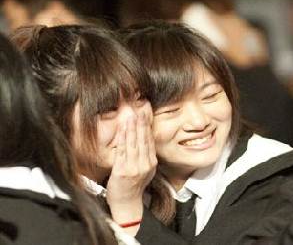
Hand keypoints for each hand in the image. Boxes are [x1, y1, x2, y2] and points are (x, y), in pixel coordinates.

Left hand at [106, 106, 156, 234]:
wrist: (127, 203)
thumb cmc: (133, 186)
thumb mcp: (144, 171)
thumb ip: (144, 156)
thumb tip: (143, 140)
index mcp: (151, 163)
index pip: (149, 140)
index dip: (148, 126)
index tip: (146, 113)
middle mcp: (145, 164)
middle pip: (144, 140)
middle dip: (142, 123)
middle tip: (141, 109)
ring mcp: (135, 167)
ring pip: (134, 143)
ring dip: (133, 128)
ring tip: (132, 115)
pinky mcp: (123, 171)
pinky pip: (123, 151)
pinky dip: (123, 138)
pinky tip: (123, 129)